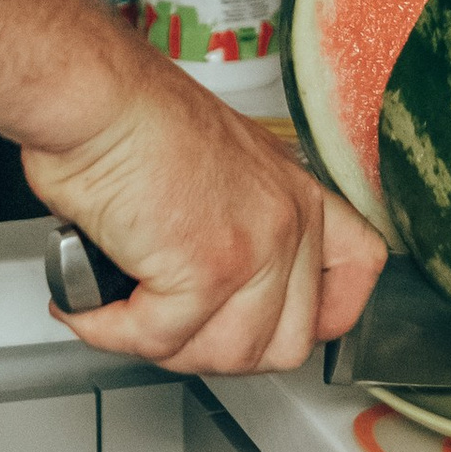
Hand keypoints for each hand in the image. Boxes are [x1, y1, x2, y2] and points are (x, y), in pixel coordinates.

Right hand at [26, 60, 385, 375]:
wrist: (94, 96)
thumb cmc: (130, 118)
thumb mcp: (215, 168)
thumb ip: (237, 225)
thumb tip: (215, 294)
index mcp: (295, 193)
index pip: (358, 270)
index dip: (322, 317)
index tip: (272, 324)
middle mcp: (287, 221)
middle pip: (287, 343)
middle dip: (218, 349)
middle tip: (170, 326)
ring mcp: (254, 249)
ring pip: (226, 355)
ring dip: (164, 345)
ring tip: (124, 310)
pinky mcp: (205, 271)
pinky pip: (160, 339)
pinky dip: (113, 330)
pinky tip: (93, 304)